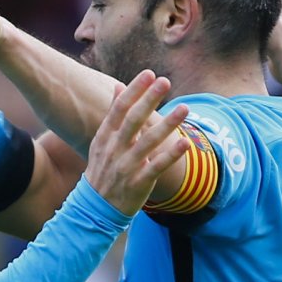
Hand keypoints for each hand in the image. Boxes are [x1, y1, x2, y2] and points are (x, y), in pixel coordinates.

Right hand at [85, 70, 187, 214]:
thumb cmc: (103, 169)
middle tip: (165, 81)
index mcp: (106, 137)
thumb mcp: (102, 141)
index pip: (120, 109)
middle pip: (133, 120)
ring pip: (148, 142)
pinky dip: (171, 155)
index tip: (149, 74)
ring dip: (167, 125)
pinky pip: (156, 167)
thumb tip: (118, 87)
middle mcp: (115, 149)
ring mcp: (126, 166)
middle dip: (149, 100)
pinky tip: (185, 143)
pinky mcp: (138, 183)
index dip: (134, 91)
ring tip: (185, 108)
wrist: (96, 208)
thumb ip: (112, 115)